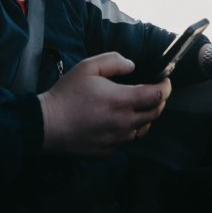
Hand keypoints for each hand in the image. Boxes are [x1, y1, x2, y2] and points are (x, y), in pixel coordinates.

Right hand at [38, 52, 170, 155]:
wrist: (46, 125)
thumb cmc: (66, 94)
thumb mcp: (88, 67)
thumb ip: (114, 61)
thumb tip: (132, 66)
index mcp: (121, 101)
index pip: (157, 96)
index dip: (166, 87)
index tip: (165, 80)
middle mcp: (123, 123)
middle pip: (155, 114)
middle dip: (159, 101)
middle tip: (153, 91)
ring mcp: (116, 140)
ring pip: (142, 129)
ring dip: (145, 117)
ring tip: (135, 106)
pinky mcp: (107, 151)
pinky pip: (126, 140)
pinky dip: (127, 129)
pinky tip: (115, 121)